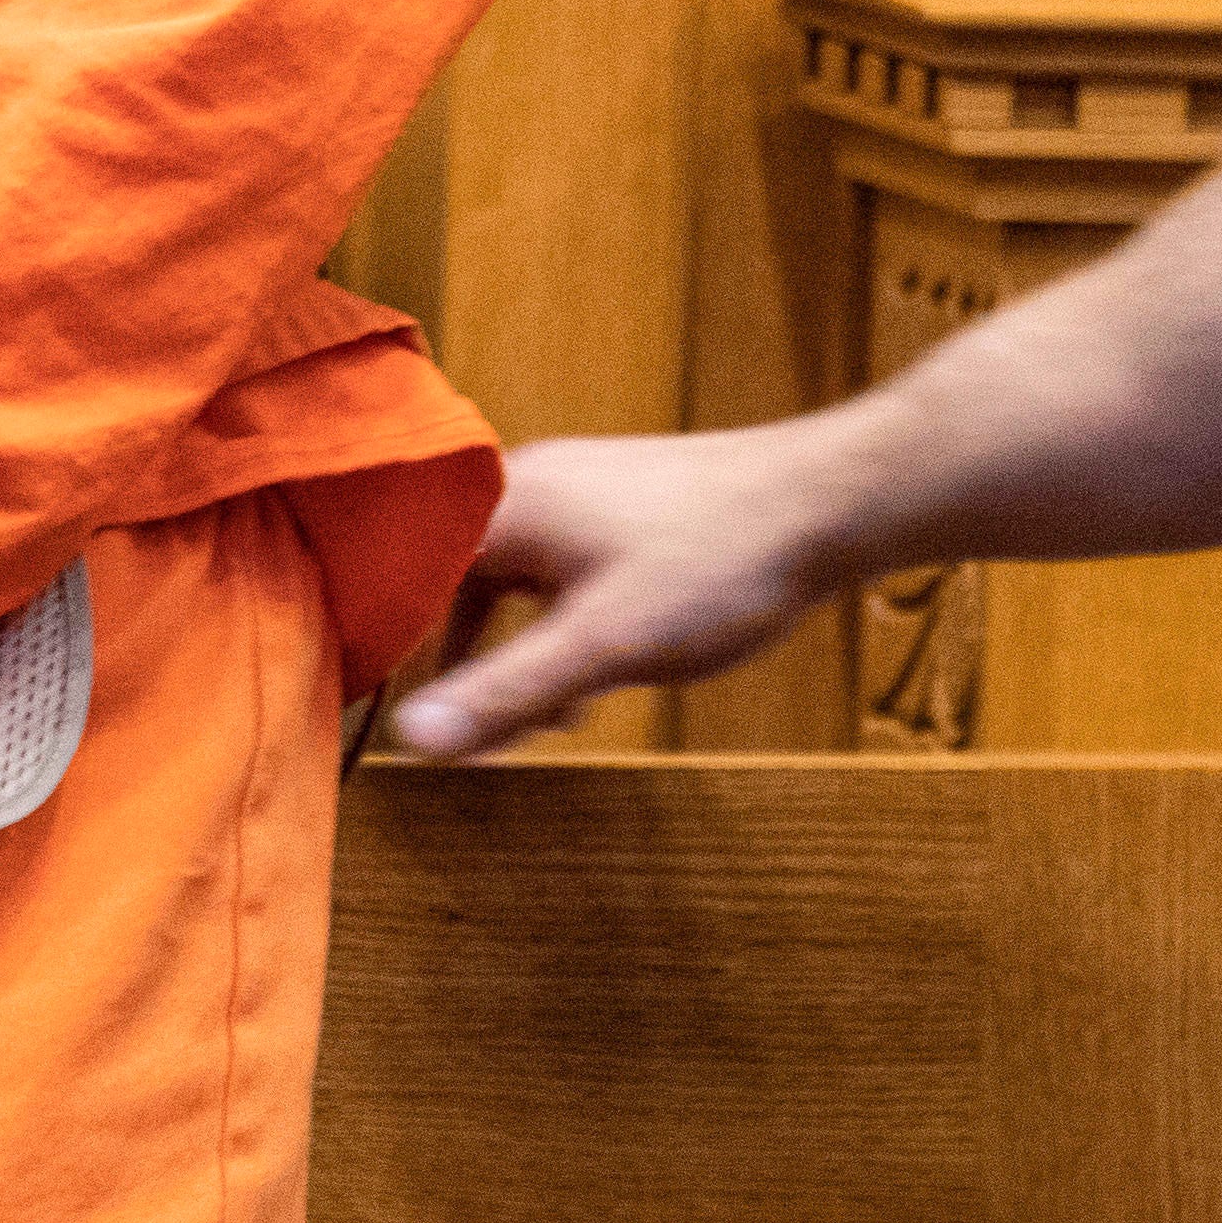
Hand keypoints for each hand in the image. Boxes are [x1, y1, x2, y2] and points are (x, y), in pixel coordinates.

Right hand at [390, 423, 866, 759]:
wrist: (826, 503)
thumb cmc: (718, 563)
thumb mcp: (604, 645)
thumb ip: (507, 692)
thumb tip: (414, 739)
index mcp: (506, 504)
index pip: (407, 576)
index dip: (395, 648)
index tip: (397, 715)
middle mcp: (530, 483)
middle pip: (455, 581)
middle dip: (470, 662)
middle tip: (493, 733)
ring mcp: (577, 489)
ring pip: (511, 582)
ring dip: (523, 651)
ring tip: (559, 713)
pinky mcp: (619, 505)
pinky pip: (555, 572)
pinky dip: (561, 626)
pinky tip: (603, 668)